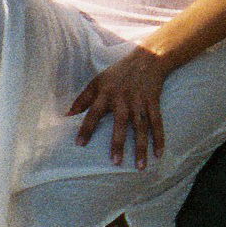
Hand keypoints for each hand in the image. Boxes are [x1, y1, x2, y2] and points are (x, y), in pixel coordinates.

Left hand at [72, 46, 167, 168]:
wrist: (147, 59)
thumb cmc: (118, 73)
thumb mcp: (98, 81)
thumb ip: (82, 99)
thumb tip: (66, 115)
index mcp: (106, 93)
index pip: (93, 112)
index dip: (86, 128)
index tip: (79, 144)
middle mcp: (123, 99)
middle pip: (120, 123)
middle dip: (118, 143)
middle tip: (115, 162)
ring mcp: (140, 101)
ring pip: (141, 128)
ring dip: (141, 148)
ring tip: (139, 167)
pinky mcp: (153, 102)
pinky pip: (157, 123)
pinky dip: (159, 138)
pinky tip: (158, 154)